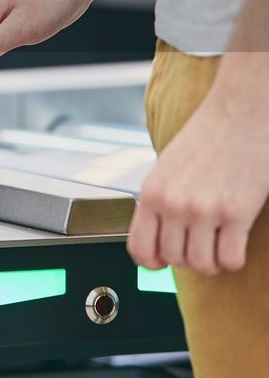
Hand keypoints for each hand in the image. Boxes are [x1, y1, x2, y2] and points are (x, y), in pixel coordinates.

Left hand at [129, 92, 268, 274]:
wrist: (238, 113)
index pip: (139, 248)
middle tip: (200, 245)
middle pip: (174, 260)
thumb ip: (159, 201)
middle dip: (188, 259)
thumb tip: (157, 236)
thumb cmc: (204, 138)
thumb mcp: (166, 169)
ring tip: (218, 245)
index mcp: (151, 193)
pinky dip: (233, 260)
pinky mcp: (237, 213)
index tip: (164, 262)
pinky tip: (235, 243)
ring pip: (201, 264)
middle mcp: (173, 204)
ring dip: (211, 262)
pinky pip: (230, 259)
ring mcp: (203, 210)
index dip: (152, 263)